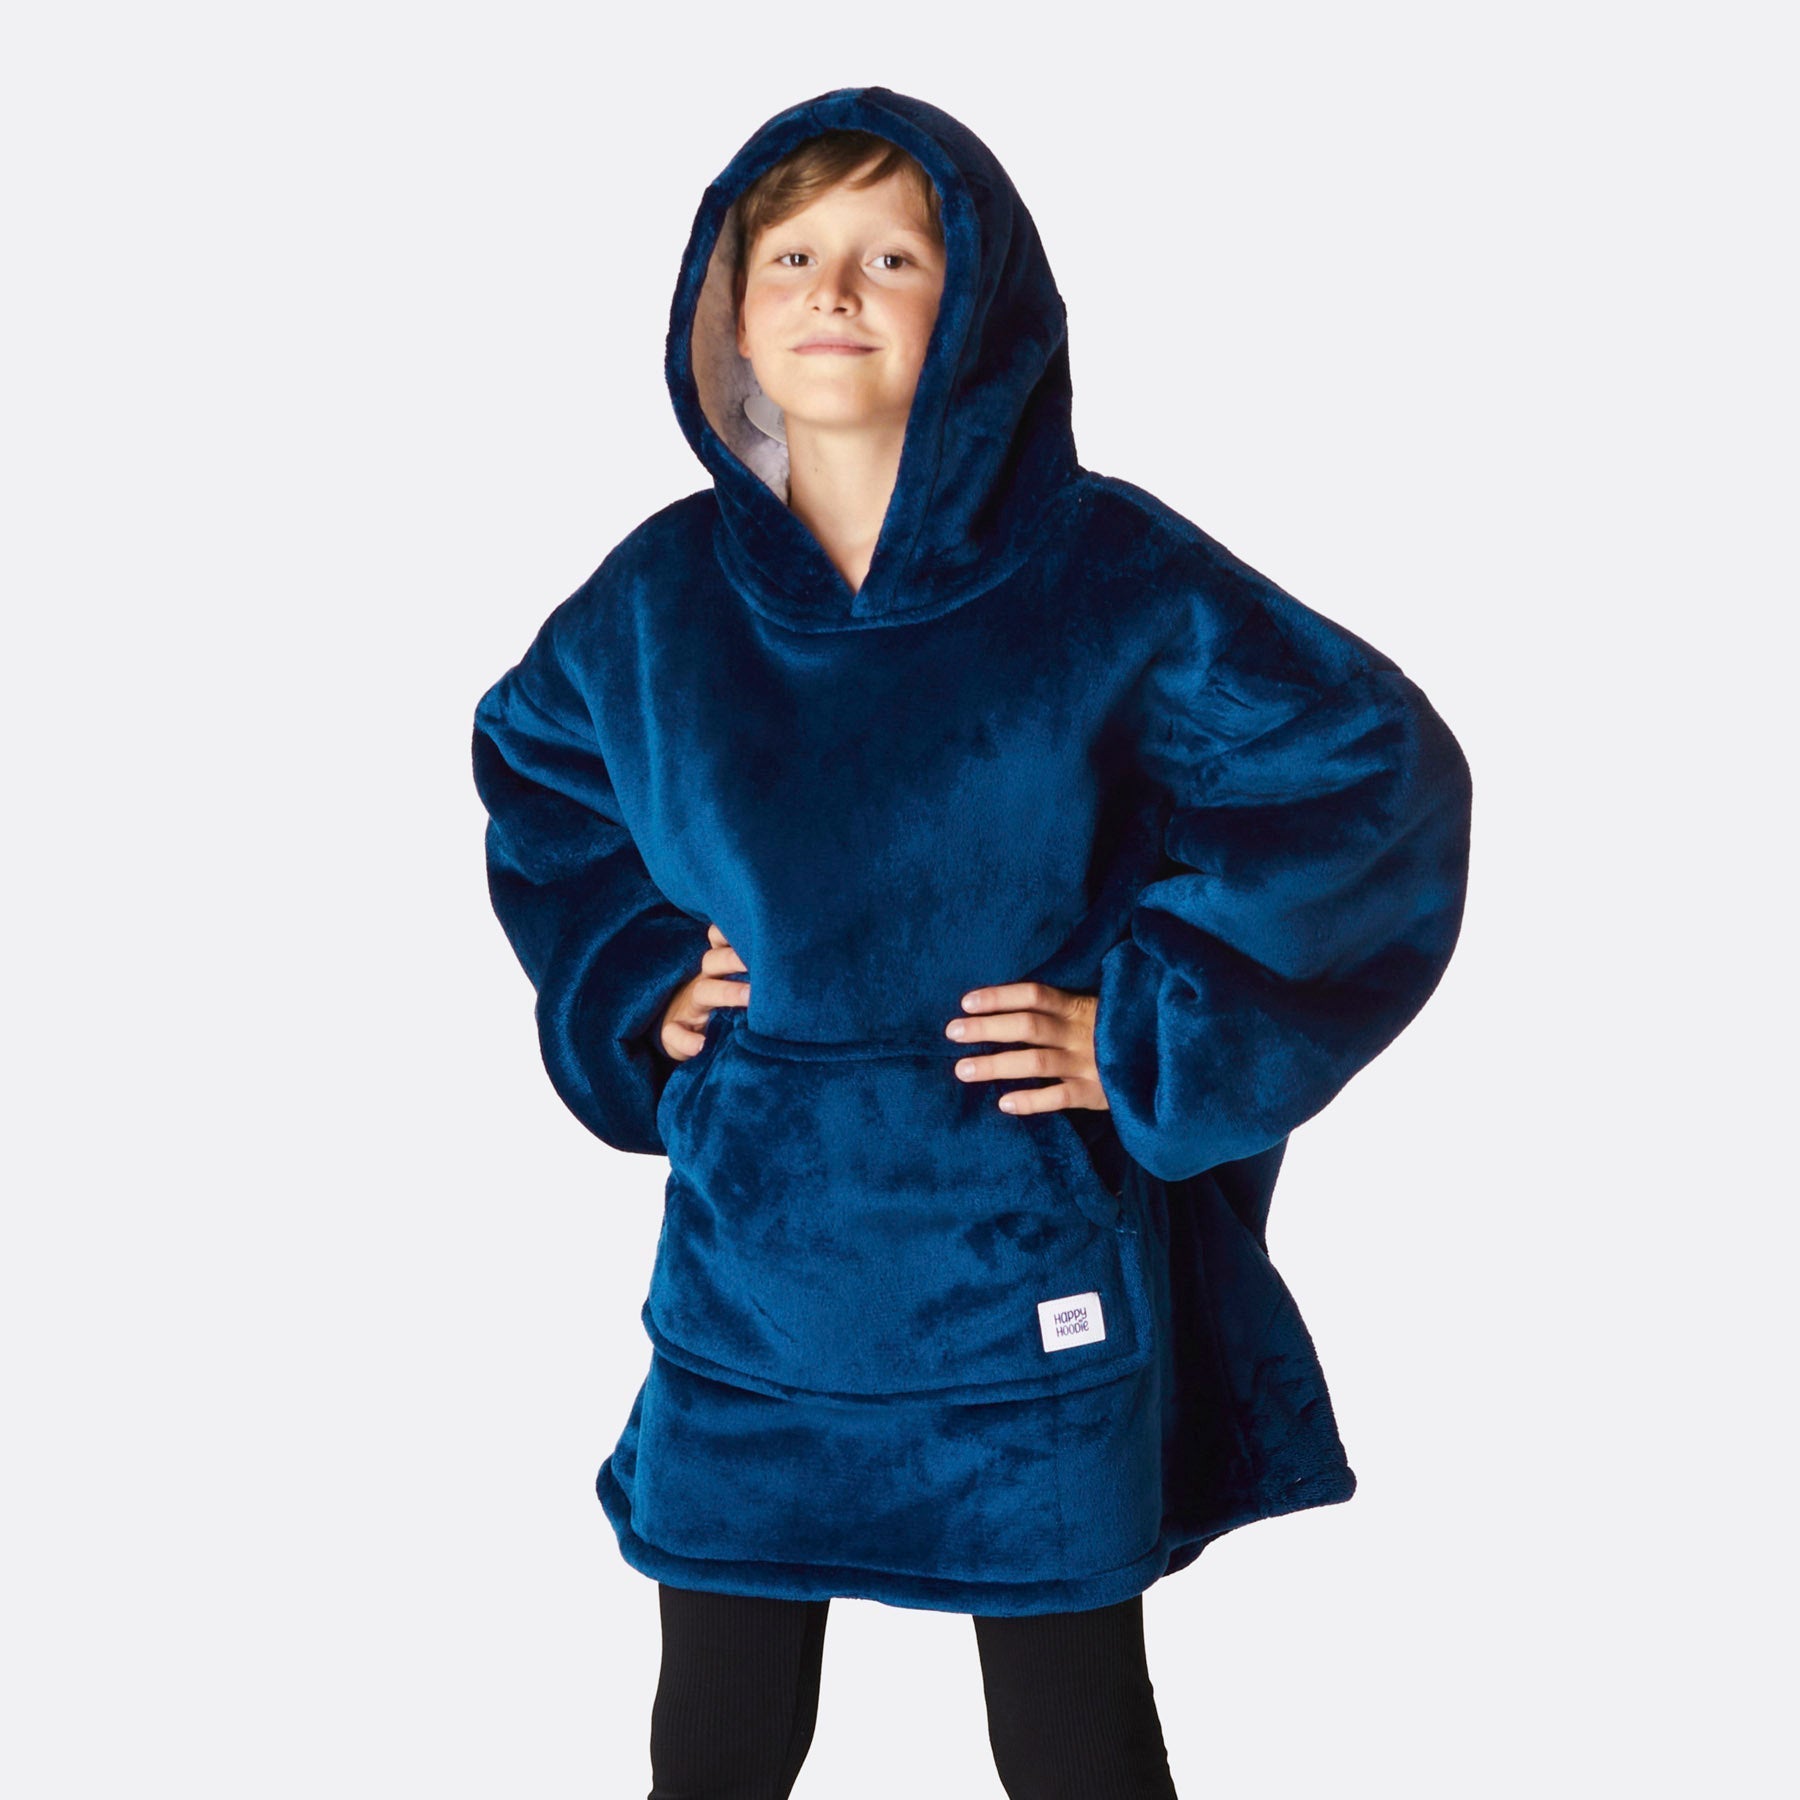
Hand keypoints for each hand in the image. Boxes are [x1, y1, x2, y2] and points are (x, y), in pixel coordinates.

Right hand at [659, 923, 749, 1061]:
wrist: (681, 1032)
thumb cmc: (719, 1006)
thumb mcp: (732, 985)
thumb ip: (754, 975)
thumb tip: (791, 972)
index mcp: (718, 970)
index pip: (719, 941)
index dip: (730, 933)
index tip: (755, 929)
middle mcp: (704, 982)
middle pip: (714, 961)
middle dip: (736, 958)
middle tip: (762, 963)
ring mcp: (689, 1007)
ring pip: (703, 992)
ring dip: (726, 993)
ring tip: (749, 997)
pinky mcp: (675, 1032)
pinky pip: (674, 1033)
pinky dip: (686, 1040)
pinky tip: (700, 1045)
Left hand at [945, 981, 1111, 1115]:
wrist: (1171, 1061)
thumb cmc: (1120, 1032)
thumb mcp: (1098, 1010)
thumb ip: (1064, 1008)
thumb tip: (1012, 1006)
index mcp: (1080, 1007)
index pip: (1034, 995)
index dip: (1000, 996)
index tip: (966, 1001)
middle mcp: (1081, 1033)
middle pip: (1028, 1026)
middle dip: (987, 1028)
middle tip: (952, 1032)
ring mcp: (1088, 1064)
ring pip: (1035, 1062)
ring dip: (997, 1065)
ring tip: (962, 1070)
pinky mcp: (1097, 1094)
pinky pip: (1059, 1098)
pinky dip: (1031, 1101)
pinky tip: (1003, 1104)